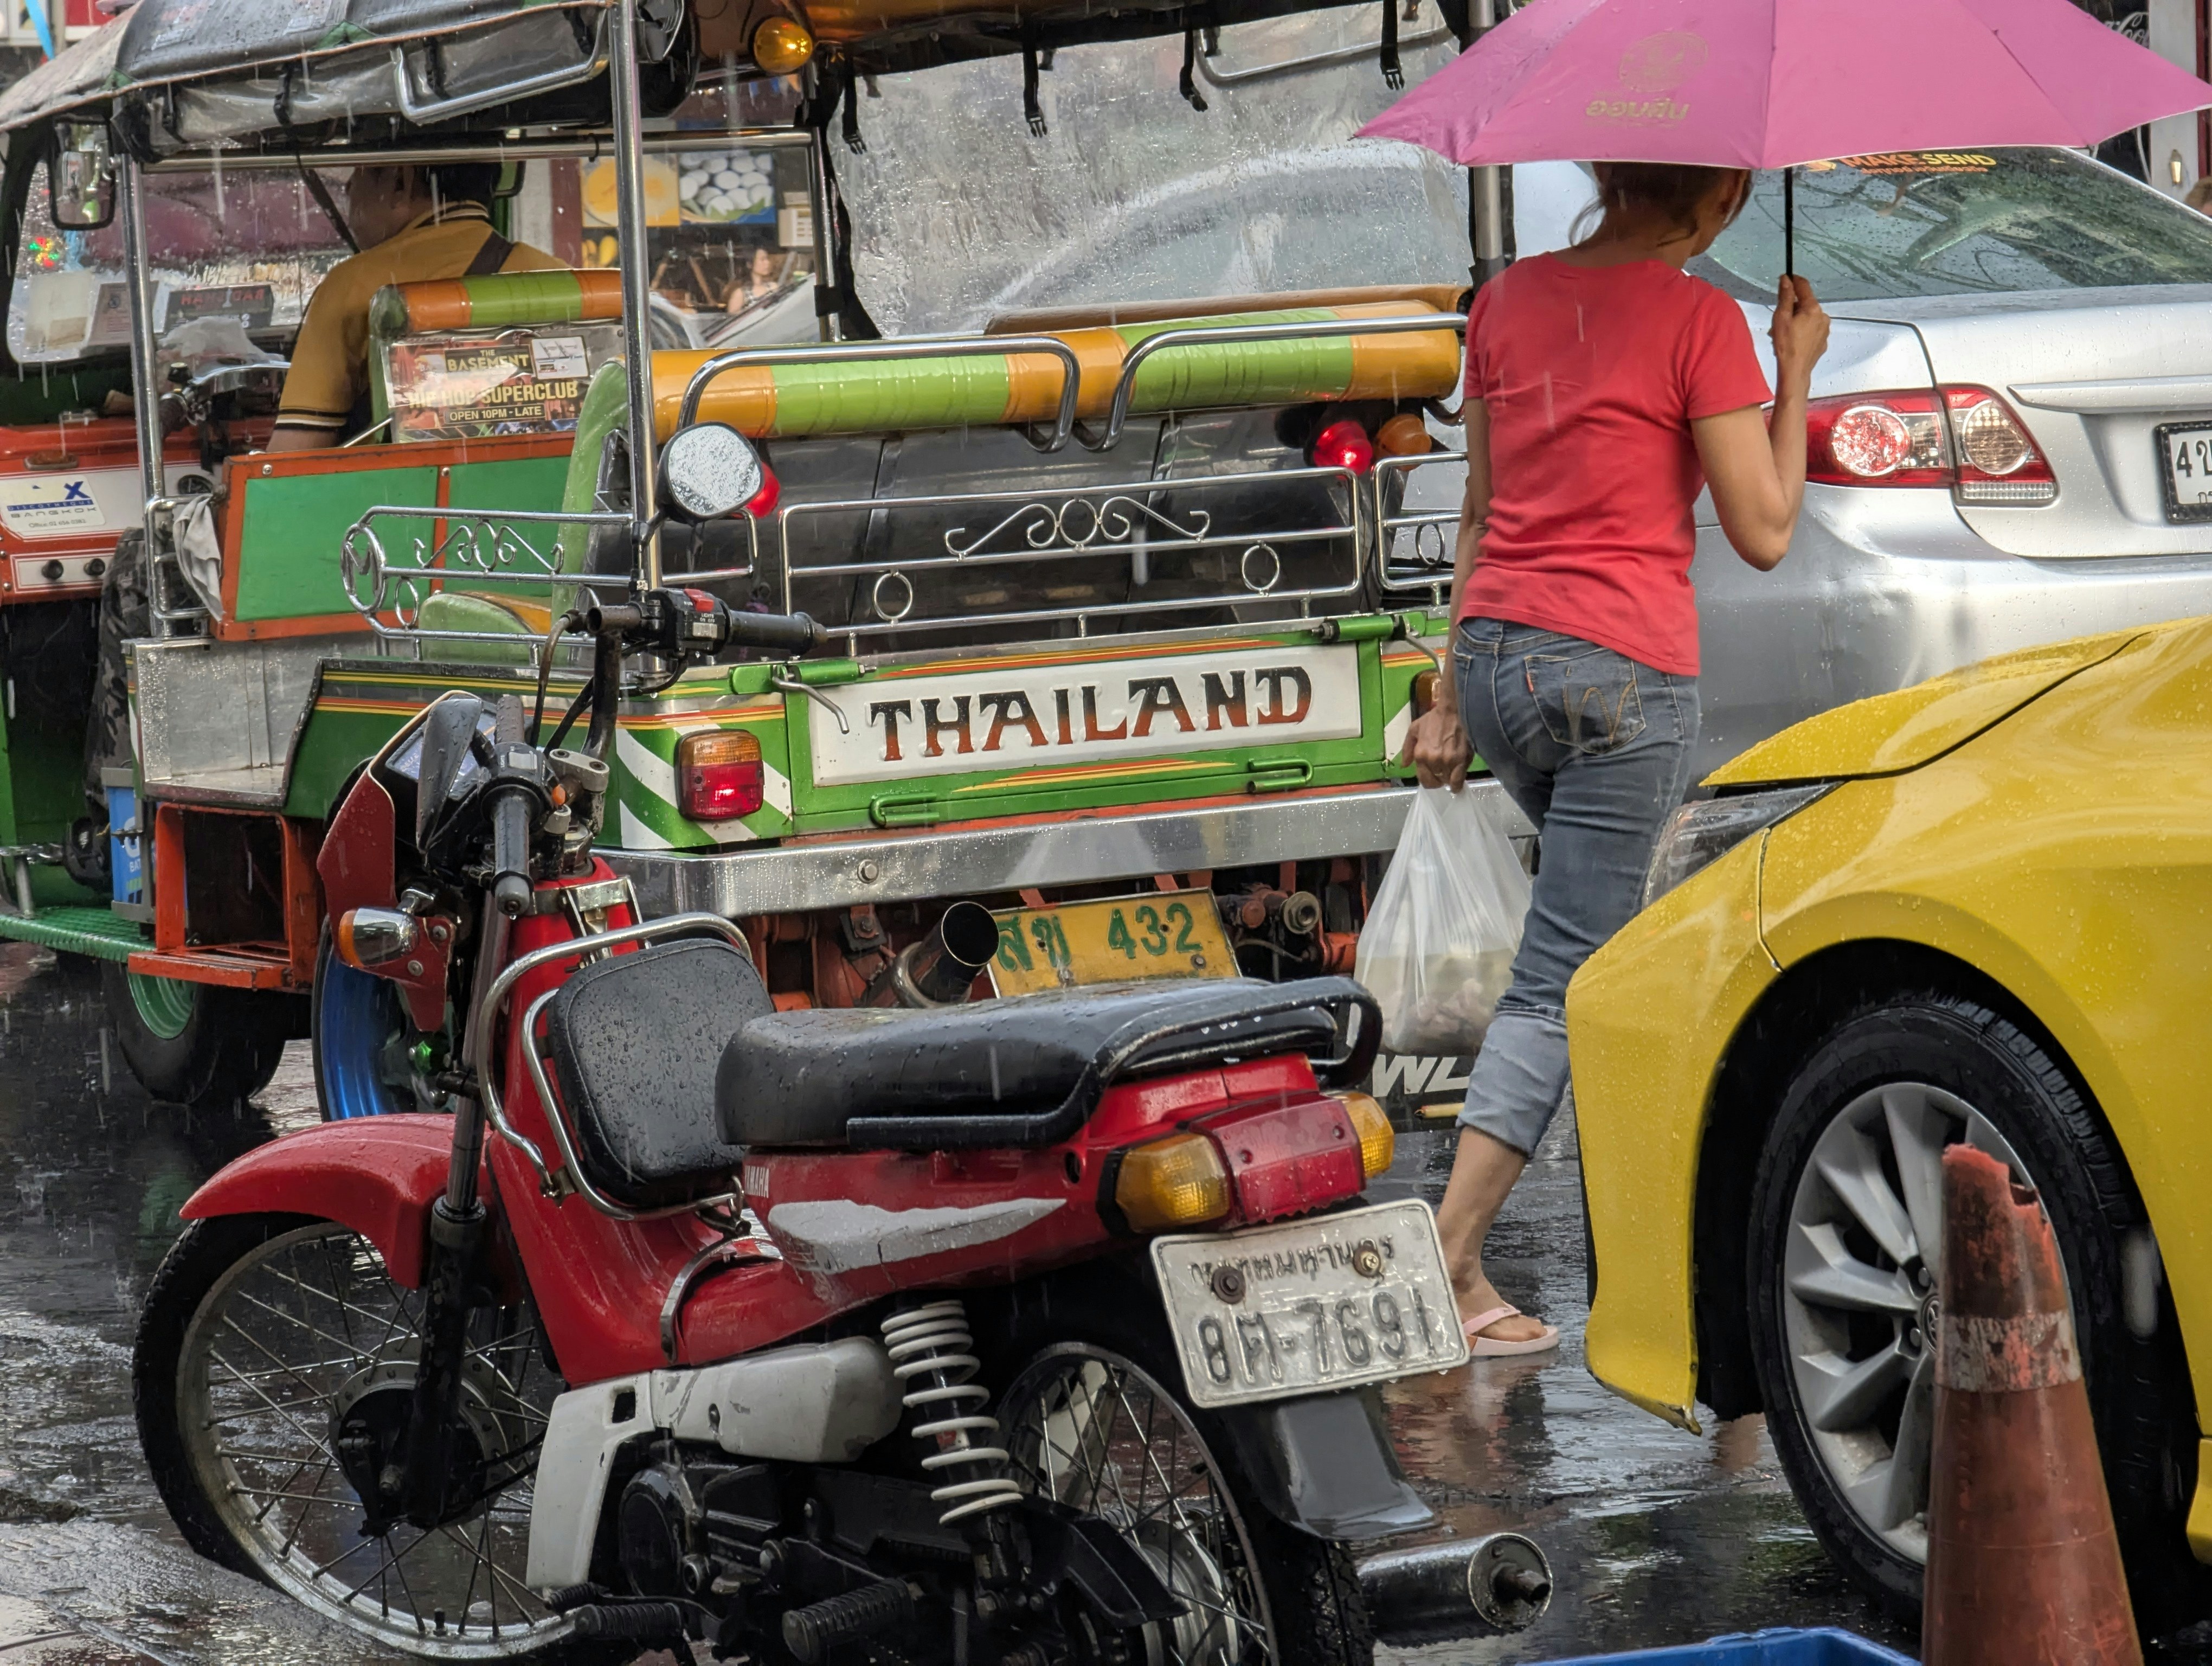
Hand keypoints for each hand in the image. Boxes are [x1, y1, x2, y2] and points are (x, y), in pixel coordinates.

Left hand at [1403, 705, 1471, 791]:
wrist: (1453, 711)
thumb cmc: (1433, 719)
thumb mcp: (1414, 730)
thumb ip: (1407, 749)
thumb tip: (1404, 765)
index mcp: (1420, 755)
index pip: (1424, 780)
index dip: (1429, 781)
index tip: (1433, 777)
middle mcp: (1433, 761)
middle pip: (1436, 781)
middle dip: (1439, 778)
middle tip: (1442, 772)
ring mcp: (1448, 761)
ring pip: (1448, 780)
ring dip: (1449, 778)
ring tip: (1451, 771)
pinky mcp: (1462, 760)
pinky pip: (1459, 780)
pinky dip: (1458, 783)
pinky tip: (1458, 782)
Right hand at [1770, 274, 1829, 389]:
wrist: (1795, 370)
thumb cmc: (1786, 345)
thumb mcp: (1781, 318)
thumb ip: (1785, 296)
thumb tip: (1786, 279)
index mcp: (1813, 308)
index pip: (1803, 286)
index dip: (1793, 280)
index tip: (1786, 278)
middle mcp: (1823, 316)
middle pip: (1805, 303)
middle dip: (1792, 307)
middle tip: (1778, 320)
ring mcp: (1825, 329)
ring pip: (1808, 317)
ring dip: (1796, 320)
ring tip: (1783, 333)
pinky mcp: (1823, 340)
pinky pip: (1812, 329)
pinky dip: (1803, 330)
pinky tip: (1793, 340)